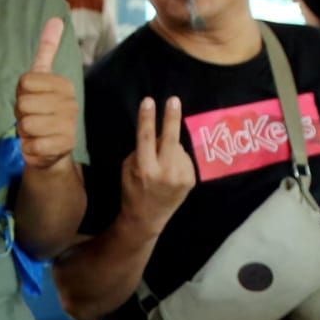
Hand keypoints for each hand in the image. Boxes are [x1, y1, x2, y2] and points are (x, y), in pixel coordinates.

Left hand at [14, 17, 78, 172]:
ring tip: (36, 131)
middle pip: (23, 103)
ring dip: (24, 132)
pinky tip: (38, 145)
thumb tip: (55, 19)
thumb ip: (47, 50)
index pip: (24, 82)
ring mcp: (69, 125)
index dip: (20, 94)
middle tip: (32, 117)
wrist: (53, 149)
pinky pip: (31, 145)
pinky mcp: (63, 146)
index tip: (31, 100)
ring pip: (26, 124)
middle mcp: (71, 103)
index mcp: (64, 84)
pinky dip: (28, 148)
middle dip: (21, 114)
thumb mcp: (42, 79)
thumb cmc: (42, 111)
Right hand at [119, 95, 195, 231]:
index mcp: (144, 168)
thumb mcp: (129, 168)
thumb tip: (157, 134)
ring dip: (170, 147)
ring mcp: (180, 177)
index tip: (148, 100)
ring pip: (177, 147)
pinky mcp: (190, 180)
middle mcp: (164, 172)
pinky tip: (172, 170)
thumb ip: (142, 151)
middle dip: (171, 118)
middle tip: (174, 100)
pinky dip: (178, 158)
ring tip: (163, 162)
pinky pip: (185, 158)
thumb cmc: (132, 190)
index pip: (145, 137)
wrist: (146, 219)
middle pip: (170, 138)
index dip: (147, 118)